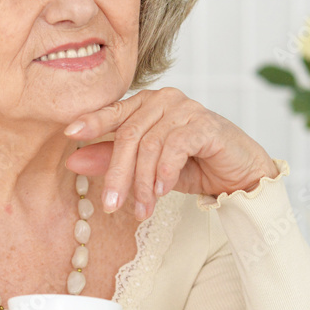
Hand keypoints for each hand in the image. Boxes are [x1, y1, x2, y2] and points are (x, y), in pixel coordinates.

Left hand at [63, 87, 278, 220]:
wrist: (240, 174)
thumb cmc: (193, 165)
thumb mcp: (147, 167)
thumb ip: (113, 159)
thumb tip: (73, 160)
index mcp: (147, 104)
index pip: (114, 112)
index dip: (92, 121)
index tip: (69, 134)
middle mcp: (164, 99)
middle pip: (129, 135)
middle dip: (117, 174)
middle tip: (110, 206)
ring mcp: (186, 108)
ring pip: (150, 145)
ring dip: (143, 183)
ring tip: (143, 210)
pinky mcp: (205, 124)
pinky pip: (175, 147)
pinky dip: (165, 172)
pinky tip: (163, 192)